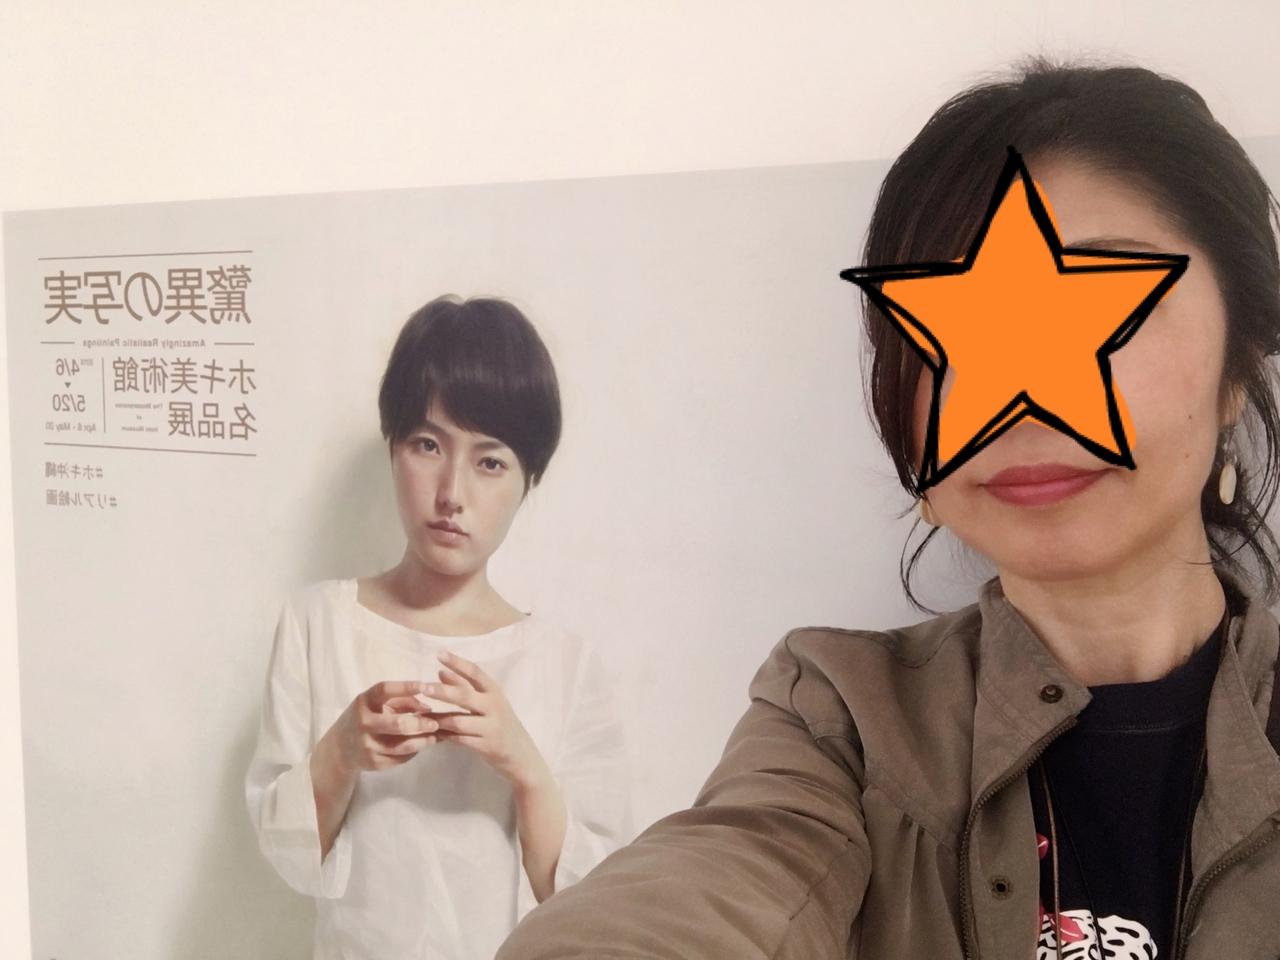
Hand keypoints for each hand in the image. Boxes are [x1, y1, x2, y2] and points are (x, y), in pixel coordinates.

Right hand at [328, 680, 440, 774]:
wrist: (340, 748)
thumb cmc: (366, 718)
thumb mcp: (377, 704)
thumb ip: (402, 700)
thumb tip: (428, 707)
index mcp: (364, 702)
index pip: (385, 690)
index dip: (406, 687)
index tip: (426, 686)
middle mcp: (363, 722)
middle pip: (398, 724)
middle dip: (420, 724)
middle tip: (436, 723)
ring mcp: (367, 745)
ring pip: (403, 745)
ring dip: (423, 741)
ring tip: (435, 736)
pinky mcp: (373, 762)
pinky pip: (401, 758)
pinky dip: (414, 751)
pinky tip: (422, 745)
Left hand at [425, 651, 550, 788]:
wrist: (520, 753)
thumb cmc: (499, 721)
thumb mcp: (487, 701)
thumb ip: (465, 686)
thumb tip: (440, 672)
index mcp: (494, 691)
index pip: (475, 672)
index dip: (457, 662)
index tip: (439, 654)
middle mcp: (494, 706)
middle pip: (464, 696)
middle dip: (442, 691)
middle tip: (422, 687)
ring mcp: (491, 727)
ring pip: (458, 721)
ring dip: (438, 719)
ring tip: (419, 717)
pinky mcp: (486, 746)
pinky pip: (459, 740)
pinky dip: (444, 736)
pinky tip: (431, 733)